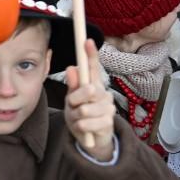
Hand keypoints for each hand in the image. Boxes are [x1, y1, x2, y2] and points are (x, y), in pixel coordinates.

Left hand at [64, 39, 115, 160]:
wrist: (90, 138)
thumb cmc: (79, 115)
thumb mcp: (72, 101)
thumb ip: (72, 86)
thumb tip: (71, 68)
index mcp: (93, 85)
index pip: (93, 67)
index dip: (90, 54)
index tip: (87, 41)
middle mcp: (103, 93)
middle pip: (88, 89)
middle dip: (76, 99)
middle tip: (74, 106)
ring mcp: (108, 107)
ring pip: (84, 109)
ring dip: (76, 116)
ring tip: (79, 119)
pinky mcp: (108, 122)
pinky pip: (85, 123)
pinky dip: (80, 127)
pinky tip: (85, 129)